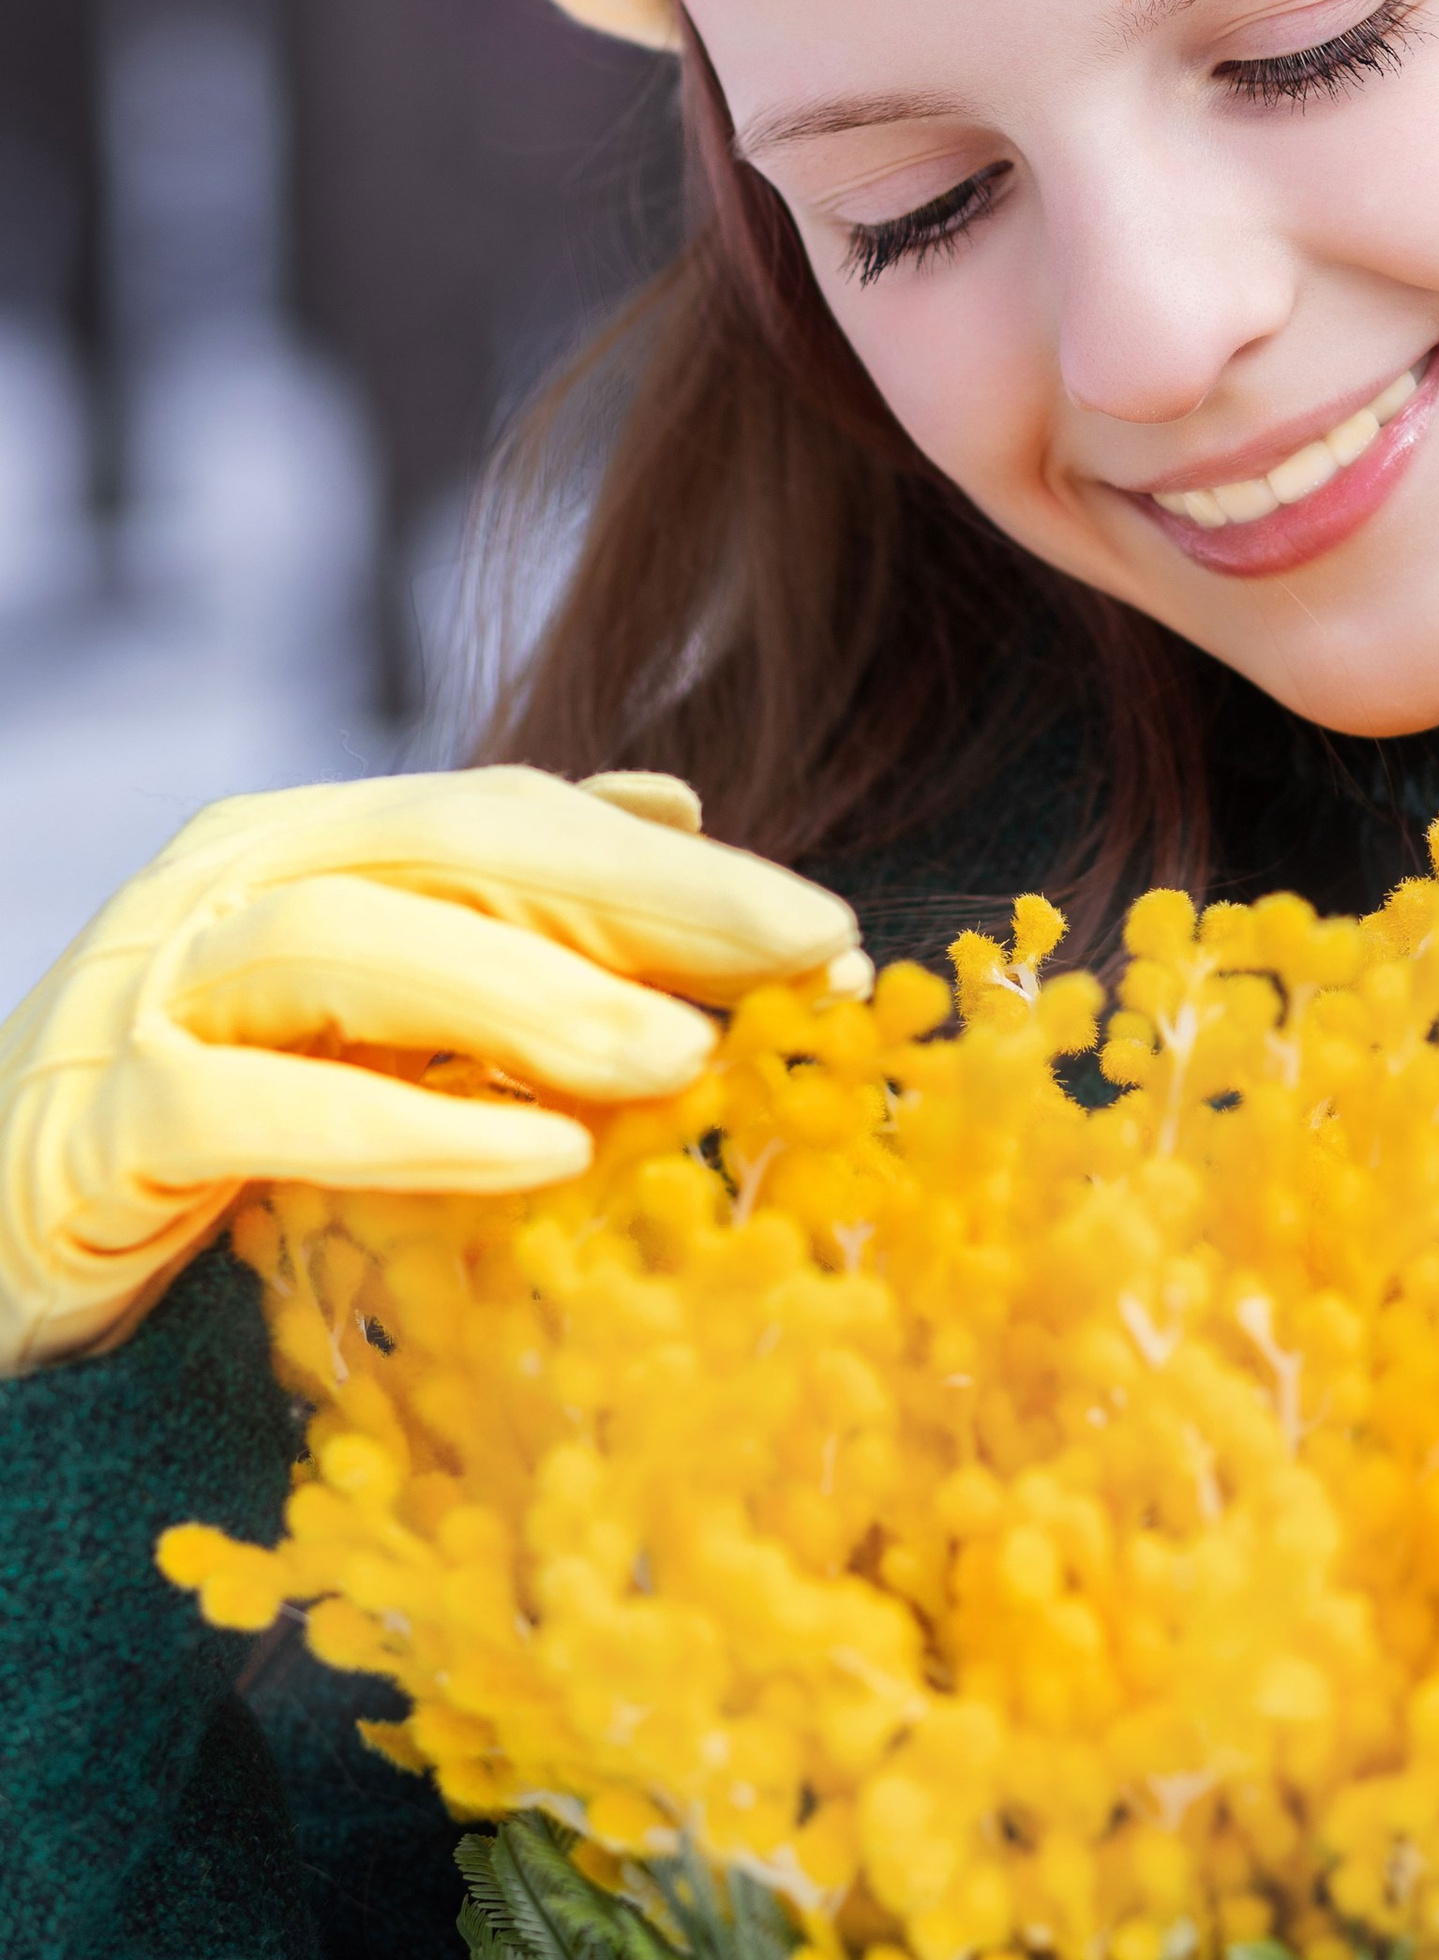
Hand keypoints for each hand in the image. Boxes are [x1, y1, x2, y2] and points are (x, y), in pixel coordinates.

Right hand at [0, 765, 859, 1370]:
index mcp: (302, 844)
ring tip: (684, 1061)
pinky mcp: (88, 1133)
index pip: (508, 820)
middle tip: (806, 951)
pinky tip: (533, 1157)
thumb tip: (671, 803)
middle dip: (640, 896)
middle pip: (449, 847)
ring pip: (350, 948)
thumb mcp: (364, 1011)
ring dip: (531, 1000)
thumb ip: (501, 913)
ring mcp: (143, 998)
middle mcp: (223, 888)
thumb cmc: (188, 1128)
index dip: (672, 867)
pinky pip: (252, 1111)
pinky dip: (400, 1127)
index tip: (828, 929)